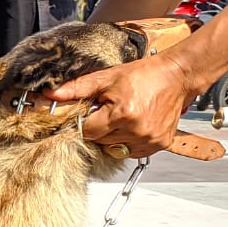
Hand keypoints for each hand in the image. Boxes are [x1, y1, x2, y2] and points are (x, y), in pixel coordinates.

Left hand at [45, 51, 198, 156]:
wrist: (177, 76)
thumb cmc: (144, 75)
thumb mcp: (107, 77)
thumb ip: (77, 88)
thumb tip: (49, 94)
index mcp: (121, 114)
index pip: (88, 132)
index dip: (85, 123)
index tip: (89, 115)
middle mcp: (136, 130)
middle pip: (100, 142)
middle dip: (99, 128)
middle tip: (108, 112)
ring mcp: (149, 139)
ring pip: (115, 149)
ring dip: (113, 137)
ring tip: (121, 118)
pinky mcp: (160, 144)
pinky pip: (133, 151)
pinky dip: (128, 142)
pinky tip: (133, 126)